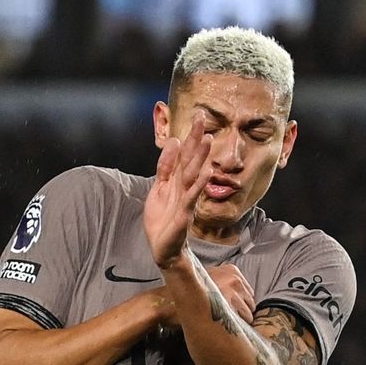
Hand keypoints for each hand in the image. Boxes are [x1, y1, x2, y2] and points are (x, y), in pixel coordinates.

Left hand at [144, 115, 211, 267]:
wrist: (163, 247)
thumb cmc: (162, 218)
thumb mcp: (158, 188)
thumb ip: (165, 167)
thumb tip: (173, 143)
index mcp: (176, 181)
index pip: (184, 155)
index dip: (189, 137)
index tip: (197, 117)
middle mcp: (183, 187)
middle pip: (190, 160)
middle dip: (196, 140)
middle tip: (202, 118)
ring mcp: (185, 199)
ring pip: (193, 175)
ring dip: (200, 157)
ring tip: (207, 139)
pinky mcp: (184, 213)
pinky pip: (192, 197)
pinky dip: (198, 184)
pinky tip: (205, 172)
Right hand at [153, 264, 254, 328]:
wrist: (166, 303)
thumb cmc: (182, 295)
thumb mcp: (204, 281)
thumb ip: (222, 285)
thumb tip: (236, 298)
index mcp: (230, 270)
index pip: (247, 290)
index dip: (237, 302)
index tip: (225, 307)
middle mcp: (234, 277)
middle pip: (250, 301)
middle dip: (239, 310)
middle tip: (221, 315)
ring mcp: (233, 290)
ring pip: (249, 312)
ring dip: (237, 319)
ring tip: (219, 321)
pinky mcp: (230, 304)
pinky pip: (244, 320)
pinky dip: (236, 326)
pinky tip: (221, 324)